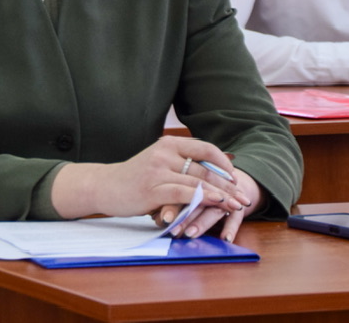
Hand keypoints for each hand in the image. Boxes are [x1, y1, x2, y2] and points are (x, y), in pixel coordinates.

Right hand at [52, 136, 259, 240]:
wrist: (104, 186)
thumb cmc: (133, 179)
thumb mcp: (157, 164)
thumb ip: (179, 165)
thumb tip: (209, 173)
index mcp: (168, 143)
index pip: (205, 148)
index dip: (224, 163)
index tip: (236, 178)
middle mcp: (165, 153)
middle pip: (206, 168)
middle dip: (229, 185)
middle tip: (245, 197)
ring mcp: (159, 170)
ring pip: (198, 181)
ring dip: (222, 195)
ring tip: (237, 205)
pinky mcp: (153, 188)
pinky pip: (184, 192)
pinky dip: (203, 198)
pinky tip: (216, 204)